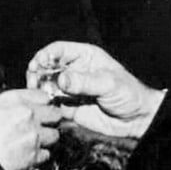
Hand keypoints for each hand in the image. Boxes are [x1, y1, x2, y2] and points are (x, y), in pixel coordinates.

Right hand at [0, 88, 59, 169]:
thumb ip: (2, 109)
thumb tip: (6, 113)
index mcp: (13, 100)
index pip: (42, 95)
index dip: (42, 103)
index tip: (41, 107)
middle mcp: (27, 114)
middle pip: (55, 113)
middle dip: (50, 120)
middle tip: (43, 125)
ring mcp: (34, 135)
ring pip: (54, 135)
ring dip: (47, 138)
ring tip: (36, 142)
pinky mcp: (34, 155)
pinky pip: (46, 154)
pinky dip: (40, 156)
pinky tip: (30, 155)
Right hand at [26, 41, 164, 138]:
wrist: (137, 120)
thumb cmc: (129, 94)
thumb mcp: (108, 84)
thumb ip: (84, 81)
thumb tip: (61, 79)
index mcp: (85, 57)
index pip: (58, 50)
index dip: (45, 55)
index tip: (38, 64)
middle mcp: (75, 71)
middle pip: (47, 67)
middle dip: (37, 73)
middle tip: (33, 83)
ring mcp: (71, 89)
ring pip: (46, 85)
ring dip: (39, 90)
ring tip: (39, 96)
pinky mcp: (69, 107)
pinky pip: (52, 104)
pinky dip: (45, 105)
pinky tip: (46, 108)